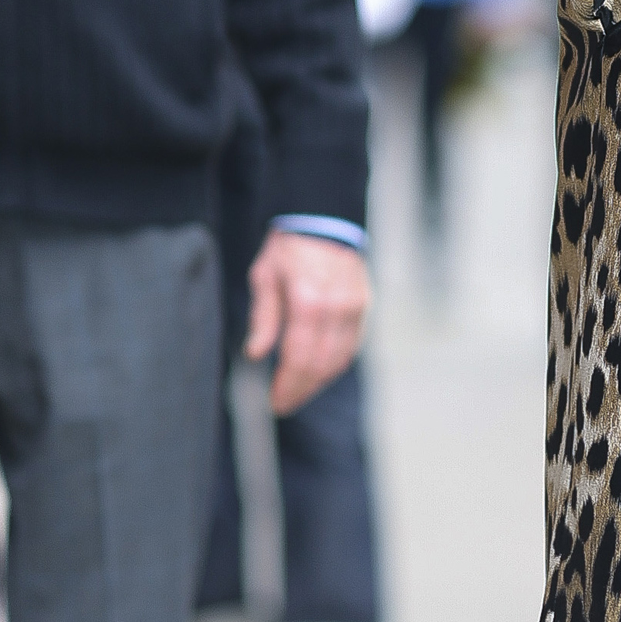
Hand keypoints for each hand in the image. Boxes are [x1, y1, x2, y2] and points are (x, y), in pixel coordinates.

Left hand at [244, 230, 369, 416]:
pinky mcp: (364, 306)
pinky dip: (335, 363)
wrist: (324, 218)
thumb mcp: (264, 276)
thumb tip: (256, 354)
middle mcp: (336, 308)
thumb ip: (263, 318)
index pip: (300, 358)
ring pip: (340, 359)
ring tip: (299, 391)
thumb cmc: (288, 247)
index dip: (288, 386)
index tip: (275, 402)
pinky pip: (352, 345)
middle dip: (301, 389)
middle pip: (321, 365)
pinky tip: (319, 371)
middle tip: (284, 404)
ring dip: (319, 381)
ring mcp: (355, 308)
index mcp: (308, 301)